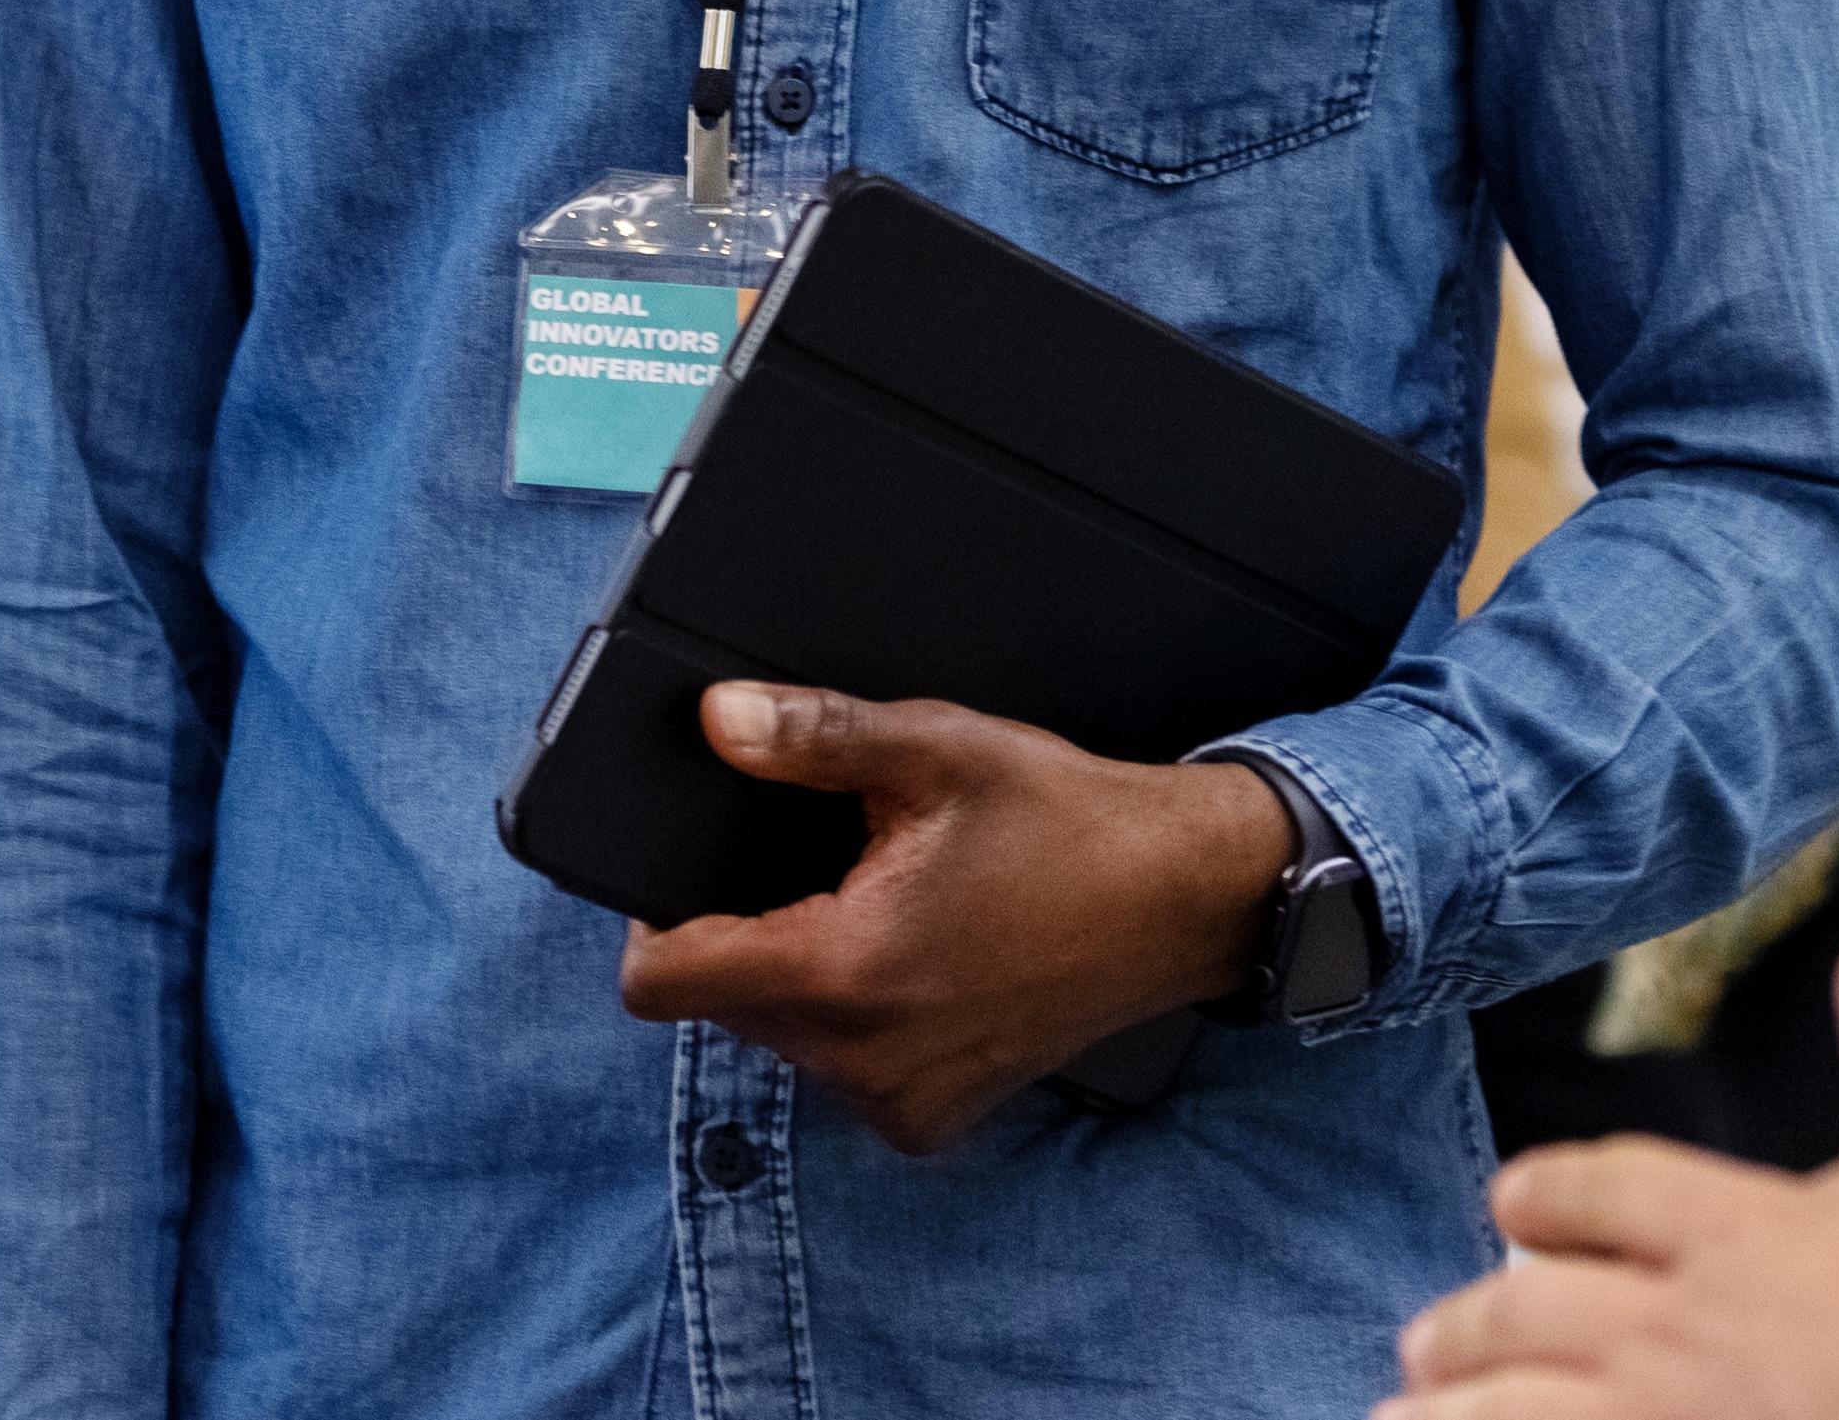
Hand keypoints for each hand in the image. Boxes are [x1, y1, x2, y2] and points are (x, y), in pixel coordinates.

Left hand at [607, 683, 1289, 1153]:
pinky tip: (922, 966)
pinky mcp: (931, 1120)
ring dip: (808, 980)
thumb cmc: (1071, 825)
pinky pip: (844, 1074)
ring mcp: (898, 1101)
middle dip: (753, 934)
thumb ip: (810, 736)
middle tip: (834, 871)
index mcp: (841, 972)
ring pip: (782, 1039)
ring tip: (890, 912)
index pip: (660, 982)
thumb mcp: (934, 750)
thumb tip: (719, 719)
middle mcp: (860, 1059)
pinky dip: (860, 1025)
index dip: (655, 919)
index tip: (688, 878)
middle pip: (723, 1003)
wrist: (1183, 899)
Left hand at [1379, 937, 1838, 1419]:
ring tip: (1402, 1413)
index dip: (1557, 1193)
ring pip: (1513, 1411)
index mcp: (1745, 1234)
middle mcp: (1683, 1334)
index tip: (1518, 1199)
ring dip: (1452, 1407)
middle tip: (1428, 1336)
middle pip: (1535, 1311)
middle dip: (1475, 1319)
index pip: (1613, 1192)